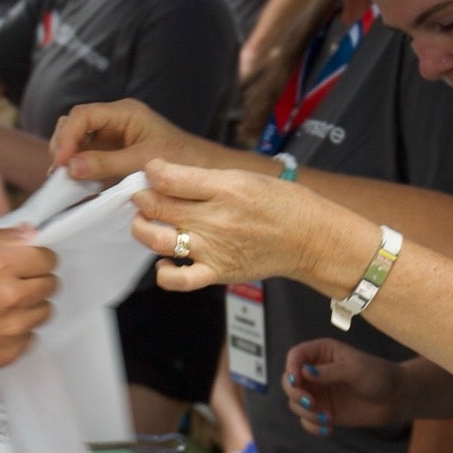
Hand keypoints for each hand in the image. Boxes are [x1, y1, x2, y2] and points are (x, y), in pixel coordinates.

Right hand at [0, 238, 55, 385]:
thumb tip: (28, 234)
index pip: (45, 257)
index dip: (37, 257)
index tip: (29, 261)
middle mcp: (9, 297)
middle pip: (50, 284)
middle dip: (35, 280)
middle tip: (14, 282)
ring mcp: (10, 328)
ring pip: (44, 312)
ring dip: (29, 306)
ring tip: (0, 306)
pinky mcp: (6, 354)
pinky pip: (30, 338)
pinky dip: (17, 332)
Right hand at [51, 100, 218, 184]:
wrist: (205, 171)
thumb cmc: (182, 160)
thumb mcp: (142, 163)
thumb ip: (106, 164)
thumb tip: (70, 167)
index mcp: (125, 112)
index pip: (83, 115)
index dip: (68, 137)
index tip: (62, 162)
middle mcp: (116, 119)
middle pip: (75, 123)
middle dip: (63, 144)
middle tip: (59, 172)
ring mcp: (114, 134)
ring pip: (78, 138)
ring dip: (68, 156)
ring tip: (63, 179)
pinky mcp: (114, 151)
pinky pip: (88, 154)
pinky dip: (78, 166)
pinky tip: (74, 182)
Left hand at [130, 160, 373, 293]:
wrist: (310, 239)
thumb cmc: (282, 204)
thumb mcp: (245, 176)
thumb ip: (204, 178)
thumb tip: (167, 175)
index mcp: (224, 187)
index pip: (169, 177)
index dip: (152, 171)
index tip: (152, 171)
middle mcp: (215, 218)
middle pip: (157, 206)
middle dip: (142, 197)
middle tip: (144, 194)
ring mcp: (213, 249)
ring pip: (157, 239)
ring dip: (142, 228)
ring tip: (146, 221)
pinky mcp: (217, 273)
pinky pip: (178, 280)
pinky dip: (164, 273)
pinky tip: (165, 261)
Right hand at [280, 339, 402, 433]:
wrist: (395, 398)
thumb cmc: (378, 375)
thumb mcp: (356, 369)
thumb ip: (330, 371)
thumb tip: (304, 372)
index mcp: (322, 353)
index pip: (295, 356)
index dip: (291, 367)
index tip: (297, 380)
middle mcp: (315, 372)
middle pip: (289, 381)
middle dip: (296, 393)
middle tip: (312, 403)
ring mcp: (318, 393)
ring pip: (295, 403)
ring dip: (306, 412)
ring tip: (327, 417)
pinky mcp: (323, 411)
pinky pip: (306, 420)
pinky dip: (313, 426)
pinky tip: (329, 427)